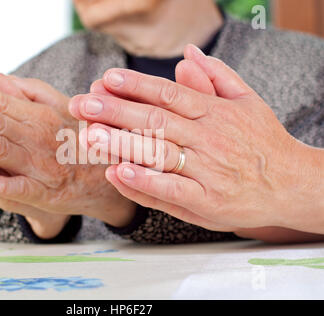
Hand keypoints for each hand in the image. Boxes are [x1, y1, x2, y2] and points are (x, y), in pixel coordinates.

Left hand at [0, 74, 135, 227]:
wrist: (106, 176)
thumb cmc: (80, 140)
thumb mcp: (63, 107)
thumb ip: (31, 91)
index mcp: (44, 117)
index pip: (2, 103)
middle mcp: (41, 139)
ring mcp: (43, 167)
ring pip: (2, 150)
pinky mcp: (47, 193)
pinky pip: (22, 189)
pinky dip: (3, 184)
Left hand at [69, 44, 323, 234]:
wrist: (292, 183)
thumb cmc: (263, 142)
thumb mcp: (247, 102)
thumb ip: (216, 77)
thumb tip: (186, 55)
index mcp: (215, 113)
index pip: (169, 95)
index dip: (136, 86)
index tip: (106, 80)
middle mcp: (209, 139)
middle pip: (155, 121)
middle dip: (115, 112)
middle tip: (82, 104)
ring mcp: (207, 171)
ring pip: (158, 154)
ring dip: (121, 144)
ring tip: (89, 135)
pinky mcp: (207, 202)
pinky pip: (171, 191)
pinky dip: (144, 181)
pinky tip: (118, 172)